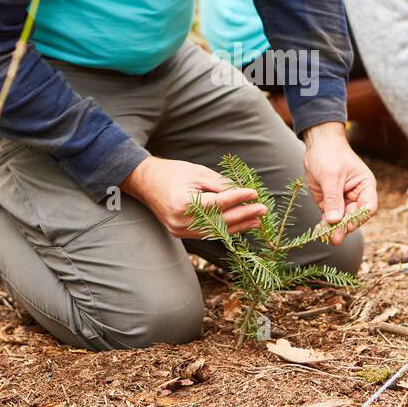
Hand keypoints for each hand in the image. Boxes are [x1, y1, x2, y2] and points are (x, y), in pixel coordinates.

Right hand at [122, 156, 265, 239]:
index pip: (218, 204)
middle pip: (219, 221)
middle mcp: (181, 221)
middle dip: (243, 215)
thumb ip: (219, 185)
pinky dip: (224, 229)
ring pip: (215, 231)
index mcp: (183, 203)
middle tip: (262, 210)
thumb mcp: (198, 173)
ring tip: (256, 221)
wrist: (146, 182)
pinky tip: (240, 225)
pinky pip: (207, 233)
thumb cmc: (172, 173)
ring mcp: (180, 230)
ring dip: (238, 226)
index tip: (254, 194)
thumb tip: (242, 194)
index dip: (238, 199)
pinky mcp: (180, 233)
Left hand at [302, 122, 377, 244]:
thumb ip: (333, 198)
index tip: (347, 223)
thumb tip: (335, 220)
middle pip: (354, 217)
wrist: (317, 144)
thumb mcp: (331, 175)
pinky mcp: (329, 203)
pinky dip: (324, 224)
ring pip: (341, 220)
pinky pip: (329, 217)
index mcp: (365, 187)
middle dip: (344, 227)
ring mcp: (342, 201)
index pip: (368, 208)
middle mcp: (356, 196)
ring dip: (334, 229)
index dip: (359, 218)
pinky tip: (320, 231)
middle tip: (334, 238)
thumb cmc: (330, 154)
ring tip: (327, 238)